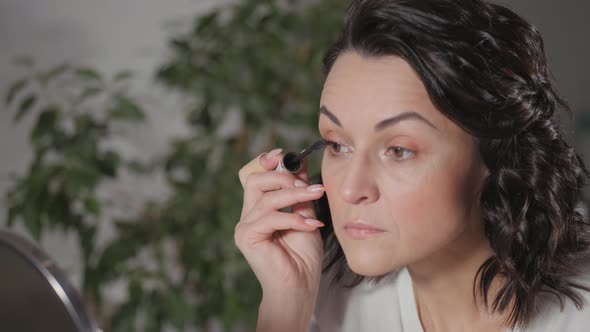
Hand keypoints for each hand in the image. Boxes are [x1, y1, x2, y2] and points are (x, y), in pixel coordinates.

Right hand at [236, 148, 324, 297]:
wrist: (300, 287)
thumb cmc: (302, 256)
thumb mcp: (305, 214)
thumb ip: (299, 191)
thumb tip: (300, 162)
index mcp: (258, 208)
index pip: (253, 175)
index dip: (265, 161)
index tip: (284, 154)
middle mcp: (248, 215)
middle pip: (254, 180)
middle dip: (282, 176)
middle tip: (307, 185)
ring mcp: (244, 227)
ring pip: (266, 197)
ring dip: (295, 194)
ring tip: (316, 197)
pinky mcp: (246, 238)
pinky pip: (270, 218)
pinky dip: (293, 218)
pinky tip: (310, 225)